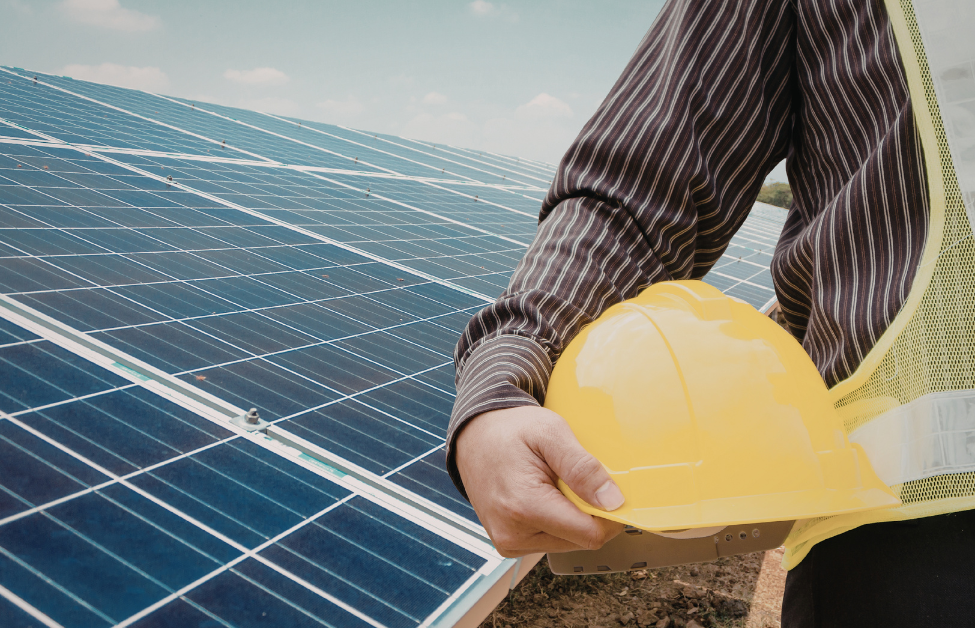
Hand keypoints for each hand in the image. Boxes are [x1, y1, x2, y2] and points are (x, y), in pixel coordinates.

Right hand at [456, 405, 625, 557]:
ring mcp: (509, 542)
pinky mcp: (509, 543)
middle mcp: (513, 533)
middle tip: (574, 478)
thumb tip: (613, 501)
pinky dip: (558, 519)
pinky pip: (551, 540)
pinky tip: (545, 494)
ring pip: (568, 542)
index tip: (614, 492)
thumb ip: (582, 467)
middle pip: (581, 540)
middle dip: (589, 511)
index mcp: (524, 506)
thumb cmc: (509, 430)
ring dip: (573, 515)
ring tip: (555, 483)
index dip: (612, 515)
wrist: (474, 435)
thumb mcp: (551, 432)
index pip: (590, 534)